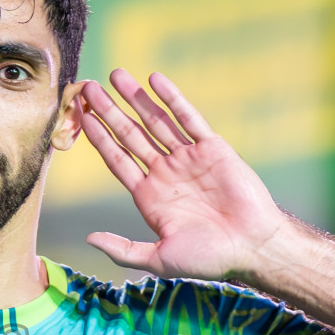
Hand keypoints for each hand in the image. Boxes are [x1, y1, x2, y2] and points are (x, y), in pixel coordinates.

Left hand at [81, 69, 287, 280]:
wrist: (253, 248)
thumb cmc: (208, 259)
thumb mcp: (159, 259)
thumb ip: (124, 250)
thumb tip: (90, 239)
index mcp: (149, 196)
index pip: (116, 159)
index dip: (99, 138)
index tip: (81, 117)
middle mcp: (165, 173)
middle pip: (130, 134)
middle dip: (109, 111)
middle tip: (88, 87)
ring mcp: (188, 159)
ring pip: (156, 121)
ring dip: (135, 98)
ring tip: (115, 75)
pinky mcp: (212, 148)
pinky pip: (188, 118)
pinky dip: (172, 98)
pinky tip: (154, 80)